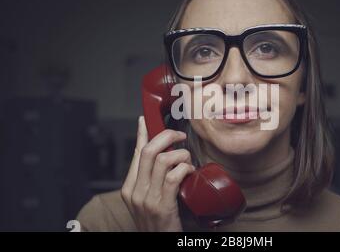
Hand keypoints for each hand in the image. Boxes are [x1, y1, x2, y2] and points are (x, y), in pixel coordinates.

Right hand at [121, 116, 194, 230]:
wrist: (157, 244)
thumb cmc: (158, 223)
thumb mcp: (148, 200)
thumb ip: (152, 179)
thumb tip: (163, 157)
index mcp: (130, 187)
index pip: (136, 153)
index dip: (142, 133)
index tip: (145, 119)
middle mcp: (135, 191)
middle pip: (149, 151)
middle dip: (167, 136)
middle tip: (180, 136)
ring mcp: (147, 199)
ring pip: (163, 160)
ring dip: (181, 155)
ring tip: (187, 161)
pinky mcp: (162, 206)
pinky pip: (173, 177)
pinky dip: (185, 169)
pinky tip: (190, 171)